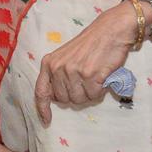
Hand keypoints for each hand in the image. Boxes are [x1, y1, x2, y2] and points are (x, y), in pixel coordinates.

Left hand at [34, 0, 136, 125]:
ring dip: (90, 94)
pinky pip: (94, 95)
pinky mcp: (91, 75)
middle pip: (64, 99)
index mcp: (49, 63)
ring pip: (80, 99)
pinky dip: (100, 90)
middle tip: (86, 82)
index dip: (42, 108)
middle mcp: (58, 68)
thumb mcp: (65, 57)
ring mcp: (74, 71)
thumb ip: (58, 74)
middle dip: (76, 96)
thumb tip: (57, 98)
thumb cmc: (89, 46)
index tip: (46, 120)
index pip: (41, 91)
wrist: (110, 31)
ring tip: (94, 78)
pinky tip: (102, 78)